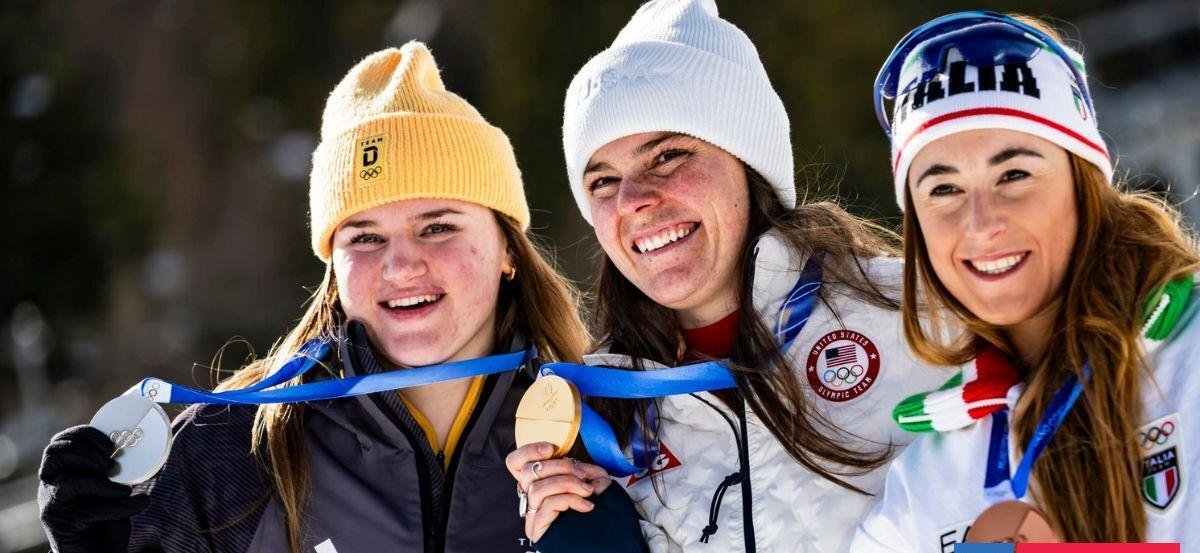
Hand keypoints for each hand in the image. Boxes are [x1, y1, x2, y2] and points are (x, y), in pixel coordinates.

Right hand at [38, 425, 150, 552]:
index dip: (84, 435)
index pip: (60, 442)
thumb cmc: (107, 517)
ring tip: (124, 488)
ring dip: (100, 481)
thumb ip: (117, 470)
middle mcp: (51, 484)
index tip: (112, 444)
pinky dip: (116, 505)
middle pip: (54, 453)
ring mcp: (51, 504)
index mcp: (62, 470)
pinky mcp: (60, 523)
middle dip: (88, 453)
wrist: (98, 552)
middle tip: (113, 465)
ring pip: (66, 481)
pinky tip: (137, 504)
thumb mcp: (113, 488)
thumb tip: (147, 446)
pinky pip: (87, 509)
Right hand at [506, 442, 612, 541]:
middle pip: (527, 472)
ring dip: (567, 484)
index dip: (527, 451)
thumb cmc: (598, 508)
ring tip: (587, 491)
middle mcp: (530, 497)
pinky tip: (586, 505)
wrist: (607, 536)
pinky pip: (548, 504)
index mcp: (538, 482)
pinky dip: (571, 499)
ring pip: (537, 488)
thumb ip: (582, 468)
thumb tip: (576, 464)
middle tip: (582, 475)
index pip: (515, 463)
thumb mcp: (593, 480)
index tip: (550, 449)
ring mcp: (532, 513)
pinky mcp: (537, 527)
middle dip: (559, 466)